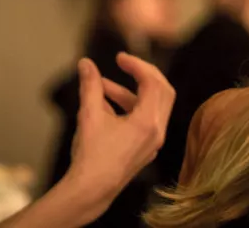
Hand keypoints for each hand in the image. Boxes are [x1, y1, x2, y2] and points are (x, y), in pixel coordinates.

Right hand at [66, 53, 174, 205]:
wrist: (91, 191)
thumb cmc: (92, 156)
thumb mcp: (89, 115)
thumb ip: (90, 86)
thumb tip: (86, 64)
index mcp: (148, 122)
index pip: (152, 82)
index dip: (137, 65)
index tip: (119, 58)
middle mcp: (157, 132)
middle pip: (162, 91)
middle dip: (143, 74)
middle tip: (125, 64)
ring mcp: (153, 143)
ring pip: (151, 107)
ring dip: (128, 93)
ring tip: (100, 87)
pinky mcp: (144, 150)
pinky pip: (144, 121)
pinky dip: (128, 108)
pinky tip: (103, 107)